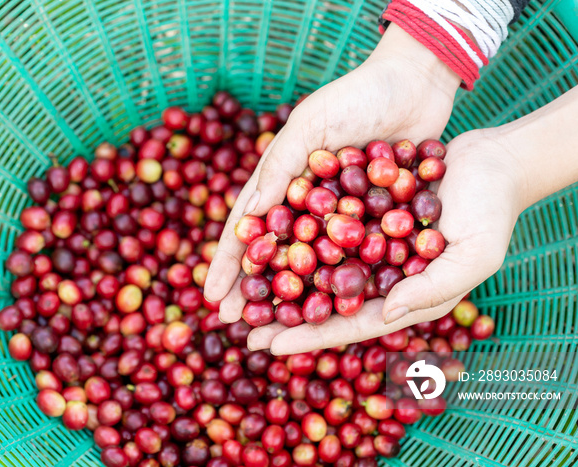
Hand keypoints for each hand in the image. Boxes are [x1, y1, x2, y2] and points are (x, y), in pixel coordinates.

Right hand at [203, 24, 460, 323]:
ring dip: (294, 295)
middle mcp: (303, 201)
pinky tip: (335, 309)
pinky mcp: (372, 218)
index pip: (244, 227)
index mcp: (280, 179)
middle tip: (239, 324)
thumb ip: (280, 164)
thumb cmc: (357, 95)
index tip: (213, 298)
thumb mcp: (312, 123)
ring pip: (311, 263)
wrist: (416, 84)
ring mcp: (338, 213)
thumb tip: (246, 214)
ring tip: (281, 327)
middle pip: (273, 253)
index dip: (227, 263)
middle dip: (254, 289)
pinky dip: (341, 280)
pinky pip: (353, 256)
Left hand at [248, 129, 524, 353]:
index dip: (308, 337)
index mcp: (400, 298)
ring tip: (237, 287)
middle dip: (280, 315)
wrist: (491, 162)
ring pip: (311, 266)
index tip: (268, 344)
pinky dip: (289, 234)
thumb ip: (432, 290)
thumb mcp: (472, 257)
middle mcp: (376, 276)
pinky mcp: (356, 213)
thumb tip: (385, 315)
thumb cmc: (491, 213)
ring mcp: (364, 245)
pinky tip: (258, 235)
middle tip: (236, 326)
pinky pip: (317, 227)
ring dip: (275, 276)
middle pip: (320, 301)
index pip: (347, 325)